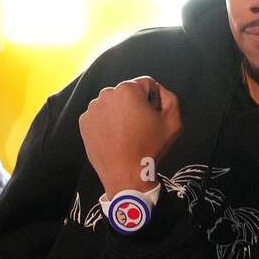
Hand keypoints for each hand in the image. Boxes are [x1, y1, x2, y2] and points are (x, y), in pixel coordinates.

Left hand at [78, 76, 181, 196]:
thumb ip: (170, 98)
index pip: (146, 84)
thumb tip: (159, 91)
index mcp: (128, 89)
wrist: (125, 174)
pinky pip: (100, 116)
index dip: (154, 99)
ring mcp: (93, 108)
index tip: (154, 117)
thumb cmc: (150, 147)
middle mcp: (106, 93)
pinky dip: (107, 123)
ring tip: (126, 134)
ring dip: (120, 113)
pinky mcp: (84, 122)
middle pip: (127, 93)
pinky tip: (114, 138)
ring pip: (112, 104)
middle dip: (135, 105)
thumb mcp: (173, 122)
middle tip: (140, 127)